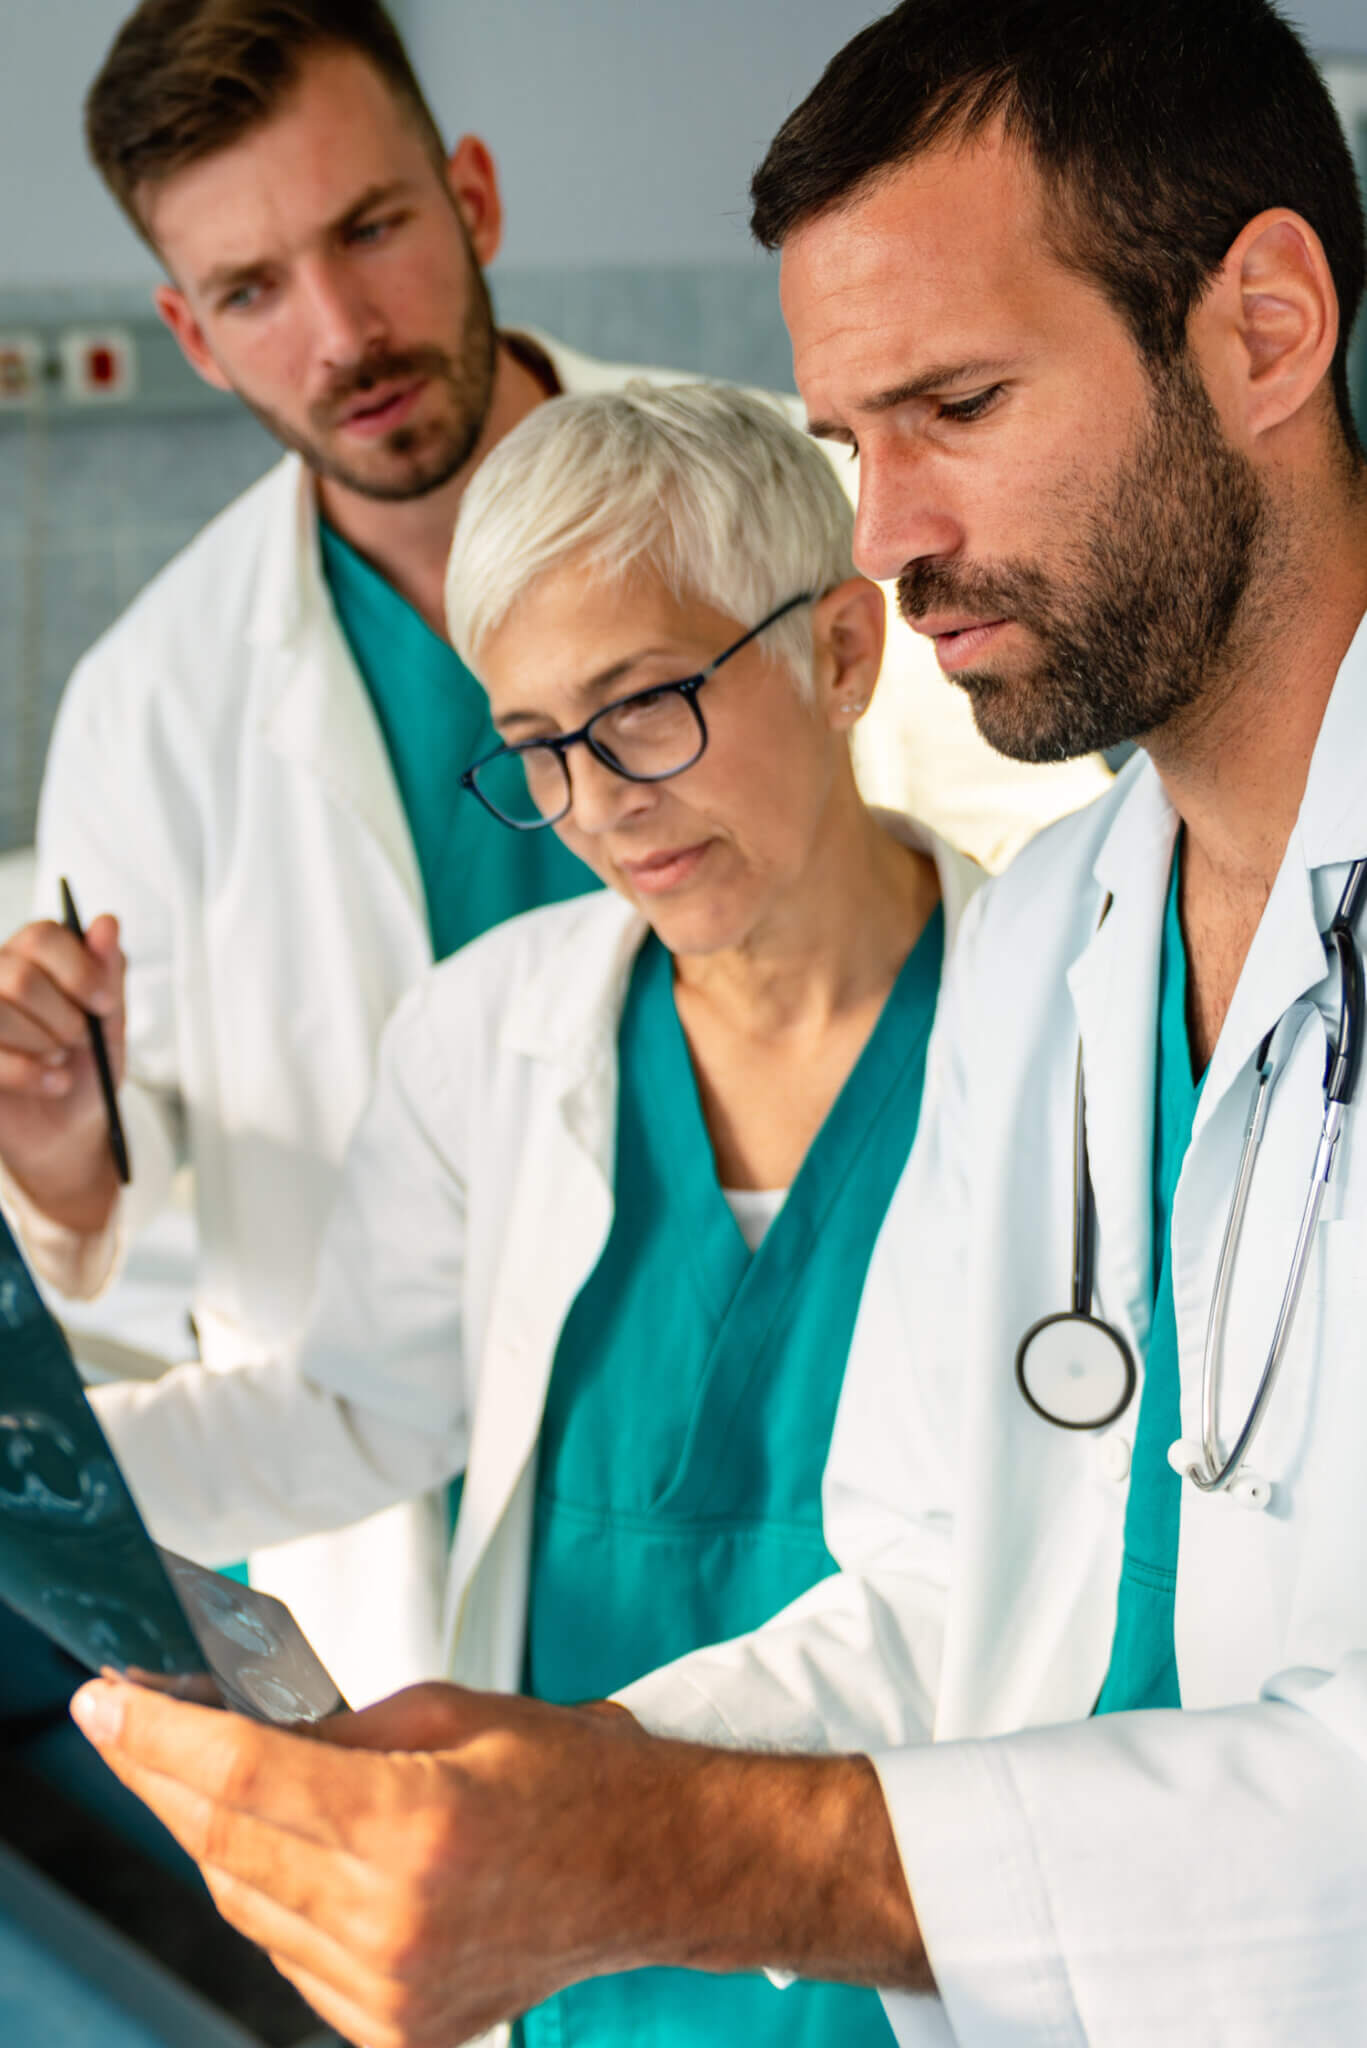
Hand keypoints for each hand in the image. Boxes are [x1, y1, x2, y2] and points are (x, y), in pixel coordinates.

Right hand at [0, 914, 124, 1229]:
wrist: (69, 1128)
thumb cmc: (87, 1066)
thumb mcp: (110, 1021)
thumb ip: (108, 972)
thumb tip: (107, 922)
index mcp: (32, 957)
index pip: (43, 935)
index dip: (79, 969)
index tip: (105, 1004)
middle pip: (20, 976)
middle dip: (63, 1017)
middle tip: (79, 1039)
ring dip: (44, 1043)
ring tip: (61, 1060)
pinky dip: (30, 1073)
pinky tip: (53, 1082)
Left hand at [71, 1676, 926, 2046]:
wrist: (652, 1869)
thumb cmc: (575, 1780)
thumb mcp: (454, 1711)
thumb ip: (340, 1727)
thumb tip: (244, 1729)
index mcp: (417, 1826)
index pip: (242, 1777)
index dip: (158, 1735)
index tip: (107, 1701)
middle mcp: (395, 1922)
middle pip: (224, 1843)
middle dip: (161, 1775)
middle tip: (126, 1721)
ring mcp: (389, 1990)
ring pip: (243, 1903)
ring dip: (207, 1833)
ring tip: (189, 1771)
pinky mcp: (392, 2027)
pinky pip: (285, 1952)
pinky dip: (261, 1892)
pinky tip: (262, 1842)